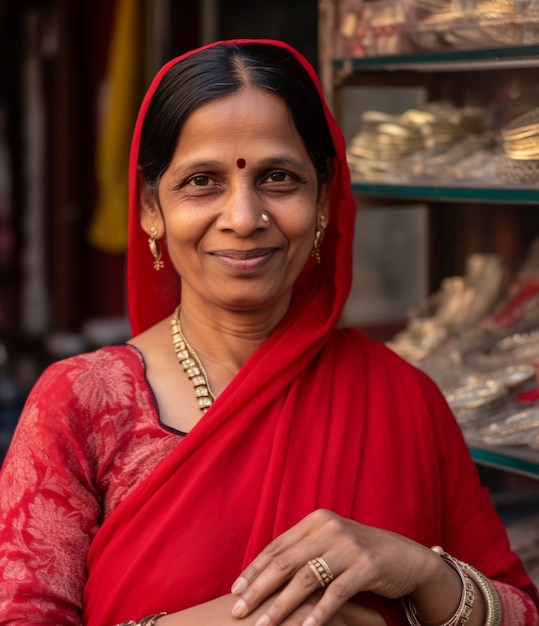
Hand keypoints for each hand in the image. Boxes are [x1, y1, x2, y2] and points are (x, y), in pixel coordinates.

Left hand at [230, 509, 437, 625]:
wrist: (403, 556)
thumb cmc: (358, 553)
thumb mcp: (329, 544)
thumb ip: (302, 552)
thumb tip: (263, 574)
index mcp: (315, 521)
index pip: (277, 546)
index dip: (254, 568)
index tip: (235, 590)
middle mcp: (328, 528)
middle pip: (286, 562)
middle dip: (259, 589)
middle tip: (239, 611)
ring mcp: (348, 545)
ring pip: (306, 579)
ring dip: (282, 606)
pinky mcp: (366, 565)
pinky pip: (336, 593)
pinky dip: (319, 613)